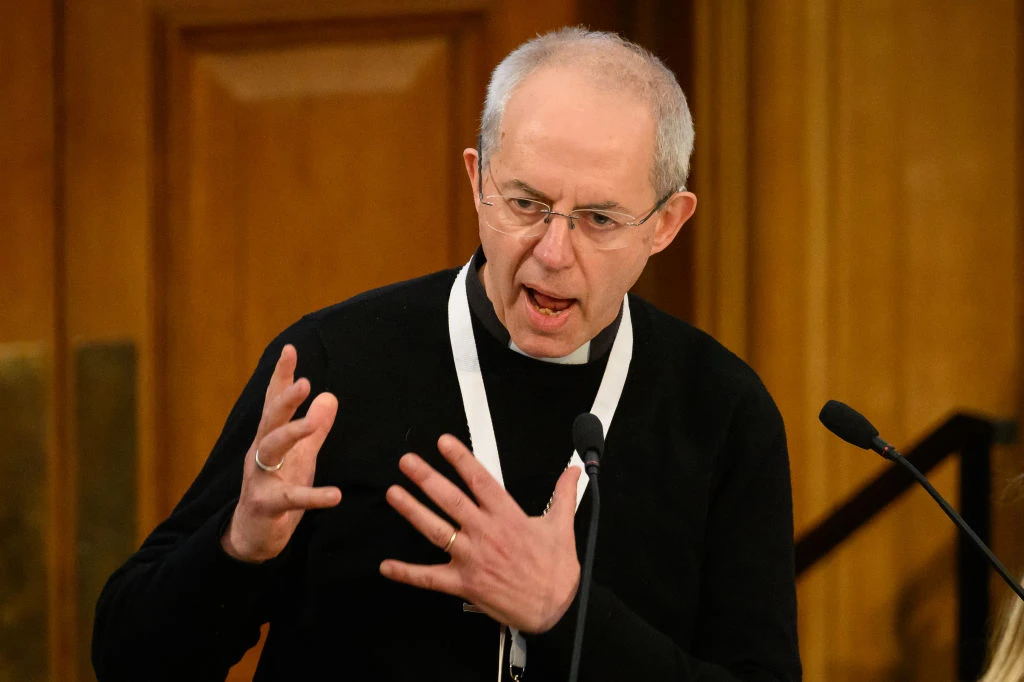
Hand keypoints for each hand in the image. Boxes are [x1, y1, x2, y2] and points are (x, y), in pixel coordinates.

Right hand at [221, 344, 340, 562]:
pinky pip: (288, 498)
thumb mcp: (300, 456)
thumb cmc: (277, 490)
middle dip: (285, 398)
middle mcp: (261, 453)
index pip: (275, 402)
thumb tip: (329, 395)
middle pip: (270, 419)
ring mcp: (260, 478)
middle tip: (305, 382)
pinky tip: (335, 495)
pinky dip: (313, 496)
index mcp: (271, 438)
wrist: (252, 535)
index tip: (290, 349)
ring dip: (292, 434)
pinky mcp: (266, 505)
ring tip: (313, 425)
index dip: (282, 376)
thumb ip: (314, 428)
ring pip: (271, 449)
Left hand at [380, 434, 580, 632]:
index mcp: (508, 518)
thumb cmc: (557, 571)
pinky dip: (408, 573)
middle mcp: (487, 534)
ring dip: (413, 512)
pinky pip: (431, 579)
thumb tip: (572, 471)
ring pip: (437, 531)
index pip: (481, 481)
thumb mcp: (563, 526)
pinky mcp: (465, 584)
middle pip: (452, 500)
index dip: (461, 460)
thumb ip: (563, 494)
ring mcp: (473, 559)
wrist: (557, 610)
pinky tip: (388, 566)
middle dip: (427, 479)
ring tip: (394, 494)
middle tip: (408, 462)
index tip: (444, 443)